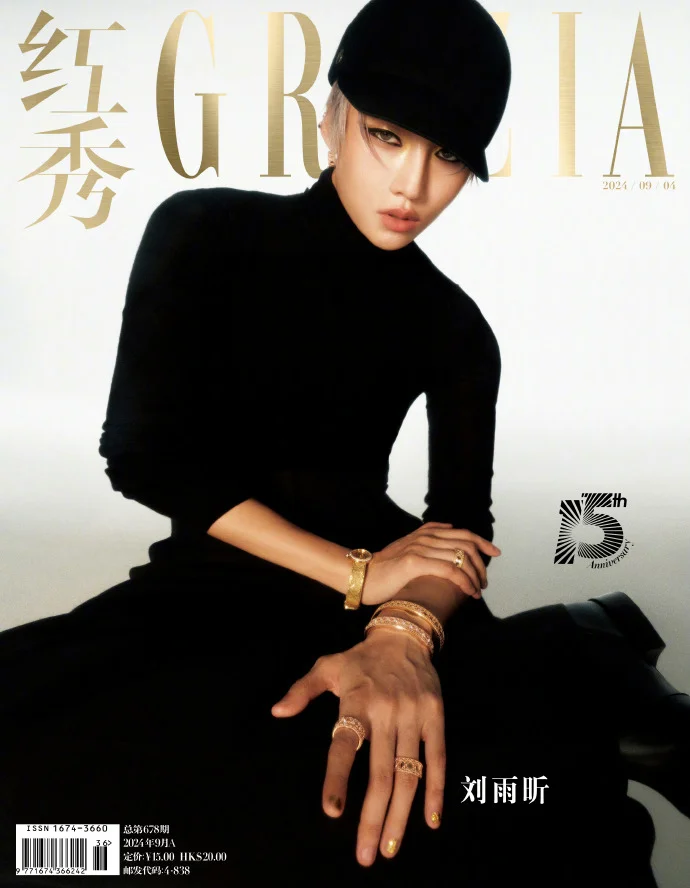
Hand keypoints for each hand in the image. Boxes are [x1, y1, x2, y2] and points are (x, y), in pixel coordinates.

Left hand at [271, 630, 444, 866]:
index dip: (338, 777)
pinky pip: (437, 759)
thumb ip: (302, 691)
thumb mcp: (326, 667)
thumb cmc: (360, 660)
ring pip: (408, 773)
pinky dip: (435, 792)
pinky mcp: (435, 718)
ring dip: (400, 814)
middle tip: (365, 855)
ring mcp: (413, 716)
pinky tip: (430, 821)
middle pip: (380, 773)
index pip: (344, 744)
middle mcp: (386, 712)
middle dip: (372, 816)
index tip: (332, 811)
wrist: (405, 636)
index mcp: (355, 702)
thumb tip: (277, 712)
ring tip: (389, 847)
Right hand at [362, 521, 500, 606]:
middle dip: (481, 563)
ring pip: (461, 557)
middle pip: (466, 544)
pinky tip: (469, 592)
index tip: (495, 552)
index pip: (462, 533)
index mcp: (425, 533)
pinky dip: (464, 581)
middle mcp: (425, 537)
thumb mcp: (406, 550)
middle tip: (484, 582)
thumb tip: (448, 536)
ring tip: (477, 590)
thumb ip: (426, 542)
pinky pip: (450, 569)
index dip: (482, 541)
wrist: (361, 577)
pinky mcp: (415, 562)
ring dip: (475, 576)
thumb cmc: (384, 571)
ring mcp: (420, 548)